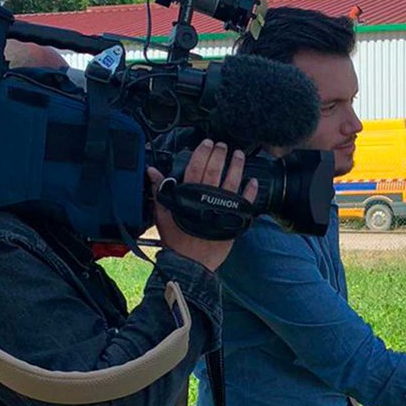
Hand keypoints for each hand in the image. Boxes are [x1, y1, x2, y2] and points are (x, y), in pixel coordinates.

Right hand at [147, 140, 257, 271]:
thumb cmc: (176, 239)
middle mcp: (207, 198)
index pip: (196, 166)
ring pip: (232, 181)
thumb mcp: (163, 213)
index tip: (207, 143)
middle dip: (220, 154)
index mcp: (189, 194)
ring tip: (239, 154)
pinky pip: (245, 201)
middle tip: (223, 145)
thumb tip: (152, 171)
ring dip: (236, 166)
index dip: (202, 152)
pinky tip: (253, 180)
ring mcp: (222, 207)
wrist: (190, 262)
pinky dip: (250, 190)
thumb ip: (160, 190)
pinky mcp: (234, 219)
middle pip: (215, 170)